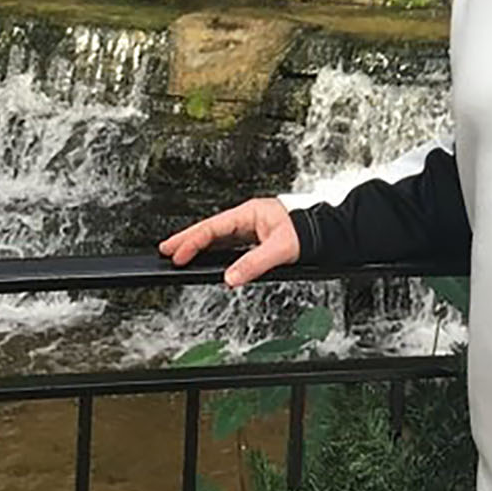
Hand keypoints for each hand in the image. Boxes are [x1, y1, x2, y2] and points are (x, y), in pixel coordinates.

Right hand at [159, 198, 301, 287]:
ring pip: (219, 237)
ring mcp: (251, 227)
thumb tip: (230, 277)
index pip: (213, 227)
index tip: (176, 254)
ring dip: (200, 246)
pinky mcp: (257, 237)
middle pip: (211, 229)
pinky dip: (215, 251)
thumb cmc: (308, 231)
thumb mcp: (281, 248)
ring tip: (180, 255)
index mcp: (250, 213)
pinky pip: (230, 244)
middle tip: (165, 250)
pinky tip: (208, 258)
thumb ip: (254, 263)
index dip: (192, 241)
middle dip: (187, 239)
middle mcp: (248, 217)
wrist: (327, 231)